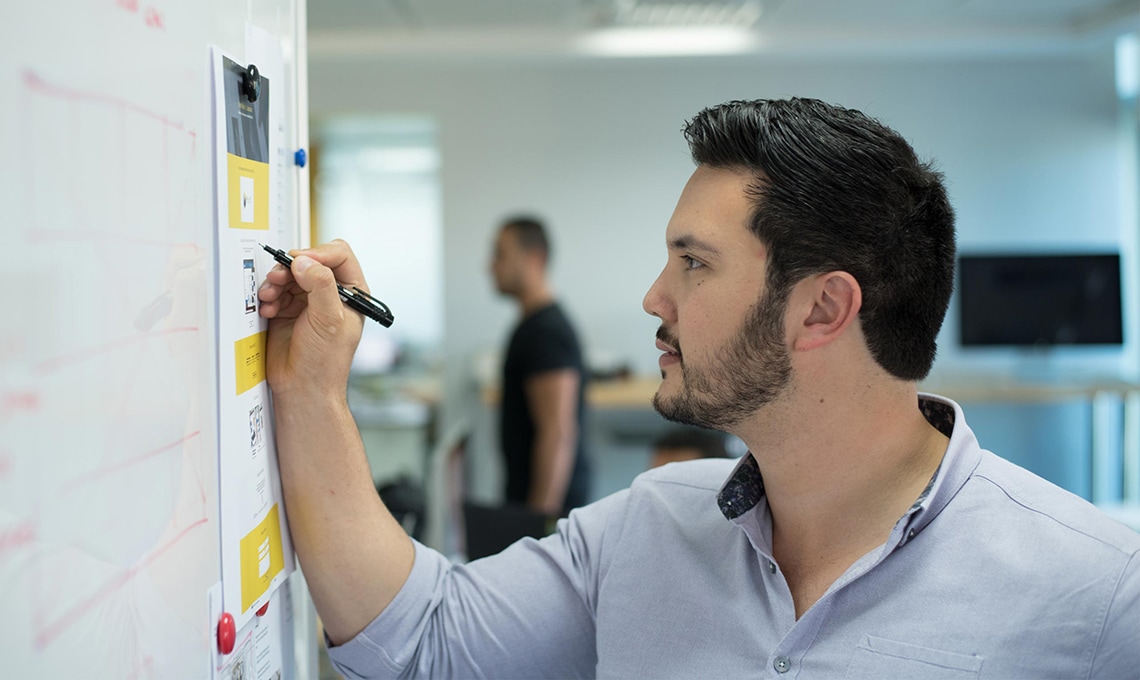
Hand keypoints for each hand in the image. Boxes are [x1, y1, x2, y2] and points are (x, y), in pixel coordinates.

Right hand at [257, 239, 366, 398]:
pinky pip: (276, 290)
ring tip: (270, 297)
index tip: (300, 261)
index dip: (319, 253)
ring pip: (290, 274)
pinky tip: (268, 310)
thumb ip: (320, 286)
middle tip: (278, 277)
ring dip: (276, 282)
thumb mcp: (329, 319)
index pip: (339, 255)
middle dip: (291, 268)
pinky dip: (269, 296)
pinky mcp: (288, 310)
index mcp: (352, 292)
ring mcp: (308, 301)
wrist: (302, 388)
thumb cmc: (325, 362)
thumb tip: (305, 261)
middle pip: (310, 261)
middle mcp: (331, 293)